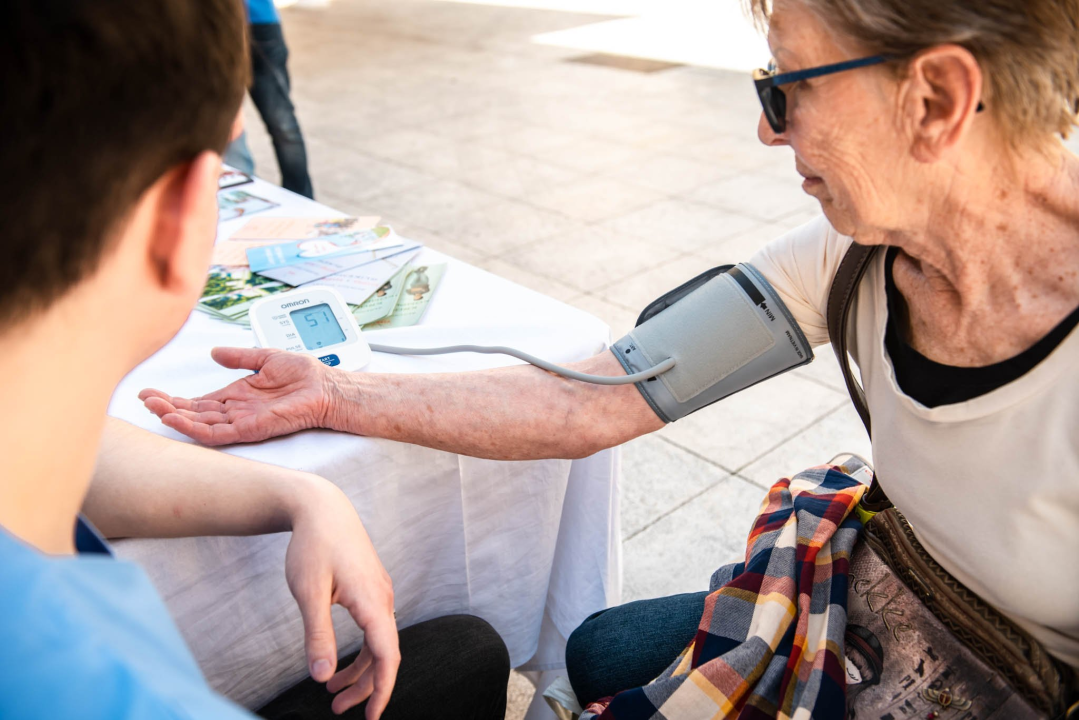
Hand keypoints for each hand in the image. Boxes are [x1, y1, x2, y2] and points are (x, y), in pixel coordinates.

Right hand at [139, 347, 333, 445]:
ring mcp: (242, 422)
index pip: (200, 401)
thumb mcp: (265, 358)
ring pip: (201, 425)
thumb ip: (239, 357)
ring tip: (154, 409)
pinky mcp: (250, 430)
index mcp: (238, 395)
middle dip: (168, 407)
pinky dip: (196, 428)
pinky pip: (217, 433)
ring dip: (176, 417)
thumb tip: (215, 351)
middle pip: (195, 413)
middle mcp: (237, 411)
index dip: (176, 398)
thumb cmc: (304, 375)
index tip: (152, 392)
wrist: (325, 387)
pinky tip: (177, 420)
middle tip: (144, 400)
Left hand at [286, 479, 399, 717]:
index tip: (372, 717)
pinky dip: (358, 650)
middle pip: (384, 654)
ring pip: (378, 643)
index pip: (387, 656)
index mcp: (372, 602)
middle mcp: (383, 599)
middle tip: (337, 709)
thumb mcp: (309, 592)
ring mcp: (379, 593)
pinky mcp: (370, 589)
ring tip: (332, 691)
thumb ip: (317, 635)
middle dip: (365, 686)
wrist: (322, 507)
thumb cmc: (313, 545)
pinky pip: (372, 628)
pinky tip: (337, 659)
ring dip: (359, 670)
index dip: (381, 690)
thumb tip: (321, 676)